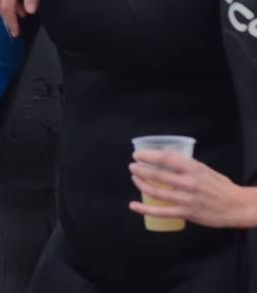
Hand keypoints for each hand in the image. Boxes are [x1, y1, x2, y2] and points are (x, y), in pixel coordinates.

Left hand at [129, 150, 256, 228]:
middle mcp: (188, 183)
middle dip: (140, 170)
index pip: (165, 159)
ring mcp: (186, 199)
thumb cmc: (220, 186)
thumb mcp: (204, 169)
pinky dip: (145, 209)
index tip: (137, 154)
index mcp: (193, 169)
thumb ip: (185, 165)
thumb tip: (165, 159)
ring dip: (141, 184)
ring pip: (156, 192)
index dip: (148, 156)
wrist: (236, 206)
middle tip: (133, 167)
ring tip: (134, 178)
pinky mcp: (186, 213)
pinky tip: (134, 205)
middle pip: (157, 175)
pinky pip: (161, 212)